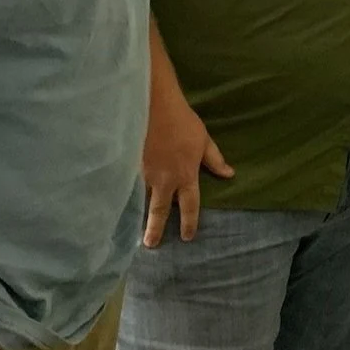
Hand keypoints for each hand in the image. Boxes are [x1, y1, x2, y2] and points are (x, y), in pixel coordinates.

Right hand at [142, 88, 232, 244]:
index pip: (189, 206)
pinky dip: (127, 191)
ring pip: (141, 197)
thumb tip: (229, 174)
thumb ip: (215, 160)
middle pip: (159, 210)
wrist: (153, 105)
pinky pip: (129, 182)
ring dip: (138, 211)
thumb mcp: (204, 140)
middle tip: (151, 244)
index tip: (186, 237)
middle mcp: (164, 180)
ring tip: (131, 225)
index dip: (188, 222)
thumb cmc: (182, 122)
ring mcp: (143, 173)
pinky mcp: (128, 164)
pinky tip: (120, 199)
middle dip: (155, 229)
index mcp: (185, 175)